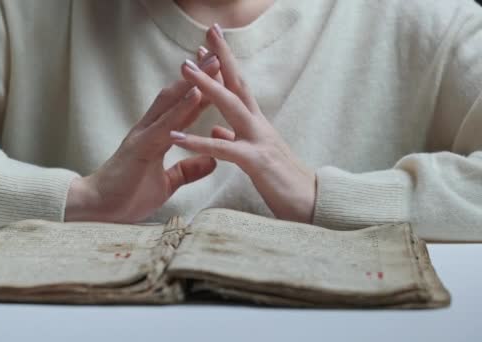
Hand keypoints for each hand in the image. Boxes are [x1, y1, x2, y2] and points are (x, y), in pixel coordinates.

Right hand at [65, 55, 221, 222]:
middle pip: (178, 96)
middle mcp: (150, 129)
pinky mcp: (139, 147)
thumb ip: (187, 170)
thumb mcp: (166, 183)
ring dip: (194, 82)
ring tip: (214, 64)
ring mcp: (143, 135)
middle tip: (219, 54)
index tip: (221, 74)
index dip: (203, 90)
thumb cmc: (127, 195)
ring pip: (172, 102)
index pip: (184, 108)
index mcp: (157, 136)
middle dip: (199, 76)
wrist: (97, 209)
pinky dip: (182, 109)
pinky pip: (164, 125)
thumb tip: (212, 161)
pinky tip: (197, 95)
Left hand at [171, 25, 316, 223]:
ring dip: (207, 85)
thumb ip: (235, 140)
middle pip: (239, 84)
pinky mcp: (257, 162)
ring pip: (232, 106)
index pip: (238, 88)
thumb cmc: (284, 183)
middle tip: (206, 33)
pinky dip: (198, 142)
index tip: (207, 47)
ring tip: (185, 68)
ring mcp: (259, 141)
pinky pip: (223, 150)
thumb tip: (218, 129)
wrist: (313, 206)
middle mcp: (259, 126)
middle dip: (221, 57)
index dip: (223, 66)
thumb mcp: (256, 158)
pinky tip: (176, 137)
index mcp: (256, 125)